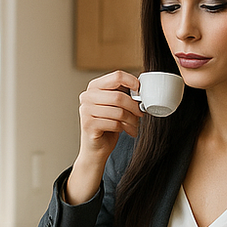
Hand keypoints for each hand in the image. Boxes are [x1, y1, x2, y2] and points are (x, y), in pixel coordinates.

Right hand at [66, 71, 143, 203]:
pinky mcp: (89, 125)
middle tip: (141, 113)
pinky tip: (128, 131)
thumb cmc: (107, 126)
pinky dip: (125, 129)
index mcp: (94, 87)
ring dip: (131, 120)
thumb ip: (121, 95)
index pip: (116, 76)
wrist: (95, 150)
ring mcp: (86, 111)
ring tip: (135, 125)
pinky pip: (114, 124)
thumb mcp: (114, 106)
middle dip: (134, 106)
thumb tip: (141, 89)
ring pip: (118, 111)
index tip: (140, 90)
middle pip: (118, 96)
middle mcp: (87, 97)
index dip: (132, 81)